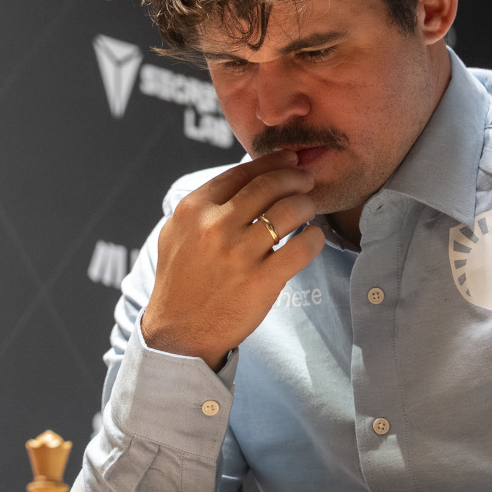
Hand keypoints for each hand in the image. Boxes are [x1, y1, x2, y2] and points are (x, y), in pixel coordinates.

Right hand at [142, 149, 325, 369]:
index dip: (271, 162)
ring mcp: (239, 254)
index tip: (288, 160)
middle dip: (295, 177)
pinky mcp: (261, 280)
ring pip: (290, 210)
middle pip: (269, 185)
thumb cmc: (180, 280)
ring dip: (307, 204)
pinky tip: (313, 237)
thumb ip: (202, 205)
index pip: (241, 172)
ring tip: (310, 208)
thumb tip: (240, 179)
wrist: (178, 332)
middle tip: (306, 180)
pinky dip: (314, 237)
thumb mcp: (177, 233)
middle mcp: (216, 226)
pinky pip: (302, 248)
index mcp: (194, 209)